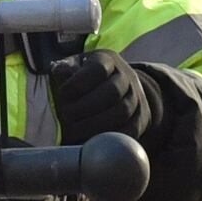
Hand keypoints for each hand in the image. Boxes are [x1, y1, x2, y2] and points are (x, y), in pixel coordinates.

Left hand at [45, 45, 161, 144]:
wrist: (123, 87)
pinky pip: (130, 130)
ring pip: (122, 112)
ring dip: (95, 124)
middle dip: (86, 107)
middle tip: (66, 116)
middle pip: (112, 91)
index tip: (62, 94)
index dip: (78, 82)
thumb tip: (60, 72)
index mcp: (107, 60)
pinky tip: (91, 141)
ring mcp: (137, 97)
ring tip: (75, 132)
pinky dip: (110, 137)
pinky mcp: (141, 118)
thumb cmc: (89, 77)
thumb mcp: (77, 65)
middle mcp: (126, 76)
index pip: (98, 68)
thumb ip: (66, 69)